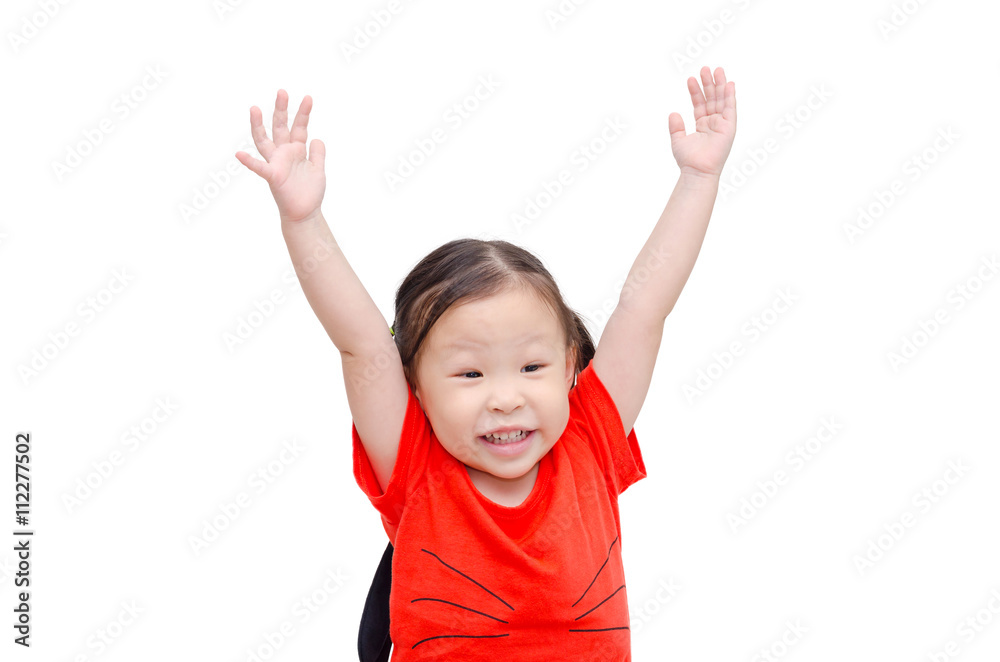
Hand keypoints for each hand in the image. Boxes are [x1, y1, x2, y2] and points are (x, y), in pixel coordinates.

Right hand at [236, 89, 325, 223]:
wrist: (305, 213)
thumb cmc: (309, 192)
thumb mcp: (318, 169)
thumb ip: (317, 153)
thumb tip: (317, 138)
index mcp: (296, 150)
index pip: (299, 127)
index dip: (303, 113)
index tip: (308, 97)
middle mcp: (284, 153)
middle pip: (281, 127)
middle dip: (281, 109)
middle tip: (282, 91)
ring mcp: (276, 163)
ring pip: (264, 141)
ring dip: (259, 125)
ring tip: (254, 109)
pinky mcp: (273, 176)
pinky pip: (258, 168)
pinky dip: (249, 162)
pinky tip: (238, 155)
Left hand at [668, 66, 736, 178]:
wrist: (696, 170)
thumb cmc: (688, 160)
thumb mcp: (678, 140)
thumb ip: (676, 126)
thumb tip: (673, 113)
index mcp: (702, 124)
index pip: (699, 103)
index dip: (695, 91)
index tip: (690, 79)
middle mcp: (713, 122)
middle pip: (711, 98)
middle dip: (708, 83)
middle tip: (704, 68)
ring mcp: (722, 124)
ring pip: (721, 100)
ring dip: (719, 85)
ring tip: (715, 70)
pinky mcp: (730, 127)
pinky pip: (731, 108)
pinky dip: (730, 96)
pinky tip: (729, 84)